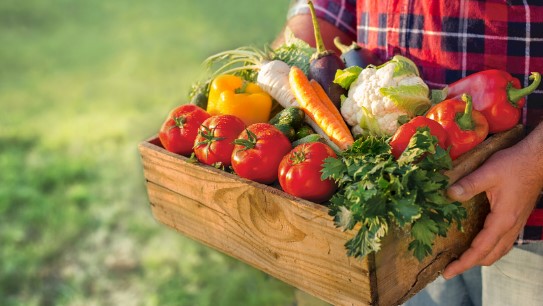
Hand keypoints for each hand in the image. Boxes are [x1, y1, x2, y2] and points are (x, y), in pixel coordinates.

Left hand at [442, 134, 542, 279]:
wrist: (538, 159)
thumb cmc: (514, 164)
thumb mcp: (488, 172)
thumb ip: (468, 184)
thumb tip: (449, 194)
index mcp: (503, 220)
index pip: (480, 250)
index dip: (463, 263)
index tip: (447, 272)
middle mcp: (510, 227)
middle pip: (489, 256)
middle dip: (469, 264)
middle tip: (449, 267)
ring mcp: (515, 223)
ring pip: (498, 251)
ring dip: (480, 257)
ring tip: (460, 258)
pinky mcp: (516, 218)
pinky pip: (502, 242)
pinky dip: (489, 248)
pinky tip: (478, 243)